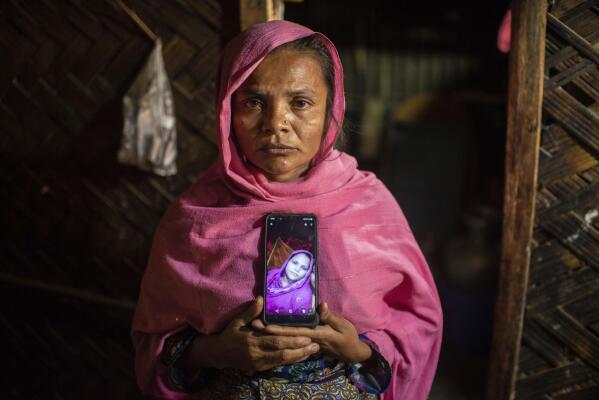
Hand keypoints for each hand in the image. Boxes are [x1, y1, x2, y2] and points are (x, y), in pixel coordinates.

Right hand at [212, 296, 319, 373]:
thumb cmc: (229, 334)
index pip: (276, 342)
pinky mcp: (261, 368)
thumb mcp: (237, 322)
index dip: (292, 340)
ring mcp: (260, 363)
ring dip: (299, 357)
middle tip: (316, 345)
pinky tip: (301, 356)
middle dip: (300, 350)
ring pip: (283, 361)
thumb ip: (250, 312)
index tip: (307, 336)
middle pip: (283, 354)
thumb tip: (260, 299)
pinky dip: (291, 360)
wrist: (219, 354)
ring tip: (313, 351)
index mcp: (253, 341)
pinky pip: (278, 364)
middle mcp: (258, 354)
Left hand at [254, 303, 371, 362]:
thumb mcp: (342, 325)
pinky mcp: (309, 345)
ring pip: (288, 340)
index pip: (294, 331)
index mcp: (316, 334)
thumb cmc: (349, 336)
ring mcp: (308, 343)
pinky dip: (282, 339)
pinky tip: (272, 337)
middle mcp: (309, 340)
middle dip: (269, 331)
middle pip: (286, 337)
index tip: (264, 324)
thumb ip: (329, 317)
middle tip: (253, 325)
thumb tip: (320, 305)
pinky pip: (293, 343)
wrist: (353, 352)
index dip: (278, 328)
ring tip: (258, 329)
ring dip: (273, 335)